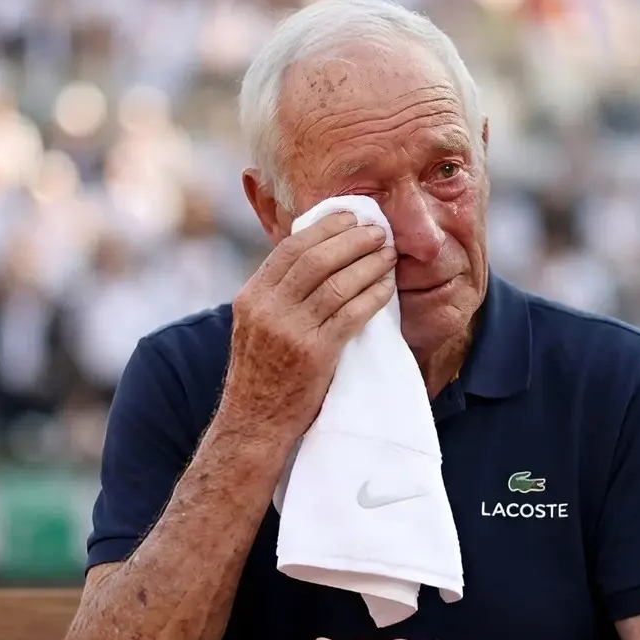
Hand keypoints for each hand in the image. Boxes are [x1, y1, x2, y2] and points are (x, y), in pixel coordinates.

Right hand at [218, 209, 396, 442]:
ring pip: (335, 283)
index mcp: (251, 296)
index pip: (288, 249)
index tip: (348, 217)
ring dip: (367, 263)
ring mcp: (290, 330)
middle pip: (314, 258)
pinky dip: (372, 295)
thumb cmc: (260, 374)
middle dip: (350, 239)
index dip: (322, 228)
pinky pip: (350, 314)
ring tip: (388, 253)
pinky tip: (387, 286)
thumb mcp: (254, 325)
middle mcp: (267, 308)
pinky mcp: (315, 354)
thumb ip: (276, 295)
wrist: (254, 422)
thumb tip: (311, 259)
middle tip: (376, 229)